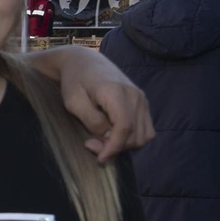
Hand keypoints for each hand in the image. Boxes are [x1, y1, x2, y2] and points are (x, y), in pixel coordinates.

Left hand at [53, 47, 154, 161]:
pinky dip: (133, 138)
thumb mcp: (74, 102)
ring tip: (102, 139)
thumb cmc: (74, 81)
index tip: (99, 158)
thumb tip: (108, 137)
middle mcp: (135, 95)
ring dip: (125, 145)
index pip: (124, 128)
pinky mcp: (142, 102)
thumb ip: (92, 121)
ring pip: (144, 135)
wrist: (84, 62)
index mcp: (117, 92)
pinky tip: (113, 135)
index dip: (113, 148)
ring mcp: (141, 98)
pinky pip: (146, 129)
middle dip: (115, 147)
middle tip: (91, 144)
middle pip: (135, 135)